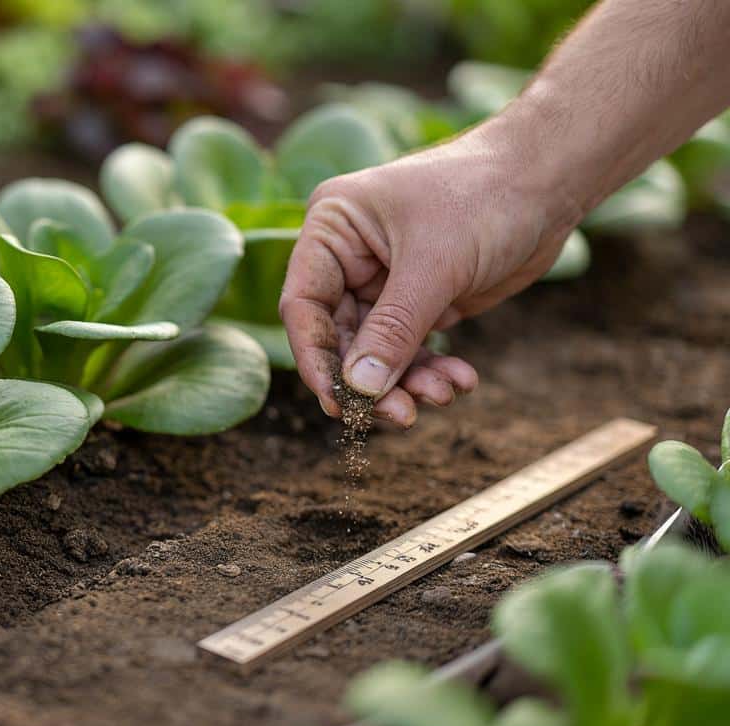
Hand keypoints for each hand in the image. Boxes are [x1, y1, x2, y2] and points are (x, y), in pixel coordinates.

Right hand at [279, 124, 579, 426]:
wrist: (551, 179)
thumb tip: (361, 390)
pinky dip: (431, 370)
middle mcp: (349, 256)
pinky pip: (411, 348)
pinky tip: (460, 381)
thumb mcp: (434, 266)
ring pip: (377, 350)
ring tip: (440, 397)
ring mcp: (385, 280)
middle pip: (339, 336)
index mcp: (333, 229)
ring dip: (407, 380)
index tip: (339, 403)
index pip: (304, 304)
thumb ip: (393, 330)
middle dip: (371, 378)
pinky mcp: (420, 300)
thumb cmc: (485, 196)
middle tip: (398, 416)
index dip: (317, 359)